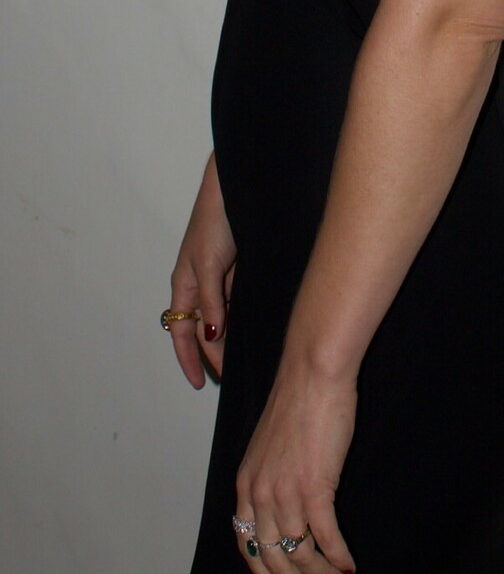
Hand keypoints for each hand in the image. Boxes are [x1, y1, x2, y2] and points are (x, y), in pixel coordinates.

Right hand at [167, 152, 236, 386]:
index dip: (188, 360)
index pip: (181, 333)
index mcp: (183, 285)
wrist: (236, 189)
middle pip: (202, 330)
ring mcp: (218, 279)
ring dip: (228, 339)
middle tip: (231, 376)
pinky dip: (241, 319)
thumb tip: (209, 336)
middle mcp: (198, 285)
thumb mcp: (208, 264)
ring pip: (220, 319)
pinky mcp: (236, 271)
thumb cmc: (214, 221)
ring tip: (244, 360)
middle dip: (212, 354)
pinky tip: (253, 330)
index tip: (200, 384)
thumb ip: (209, 301)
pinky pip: (236, 303)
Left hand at [234, 360, 357, 573]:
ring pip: (300, 552)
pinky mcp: (314, 487)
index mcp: (247, 482)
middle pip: (270, 558)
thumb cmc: (299, 399)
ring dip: (320, 572)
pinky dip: (338, 557)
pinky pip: (326, 538)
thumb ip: (273, 475)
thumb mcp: (271, 444)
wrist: (313, 372)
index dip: (262, 571)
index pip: (246, 542)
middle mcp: (260, 493)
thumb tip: (288, 501)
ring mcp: (286, 493)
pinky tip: (349, 563)